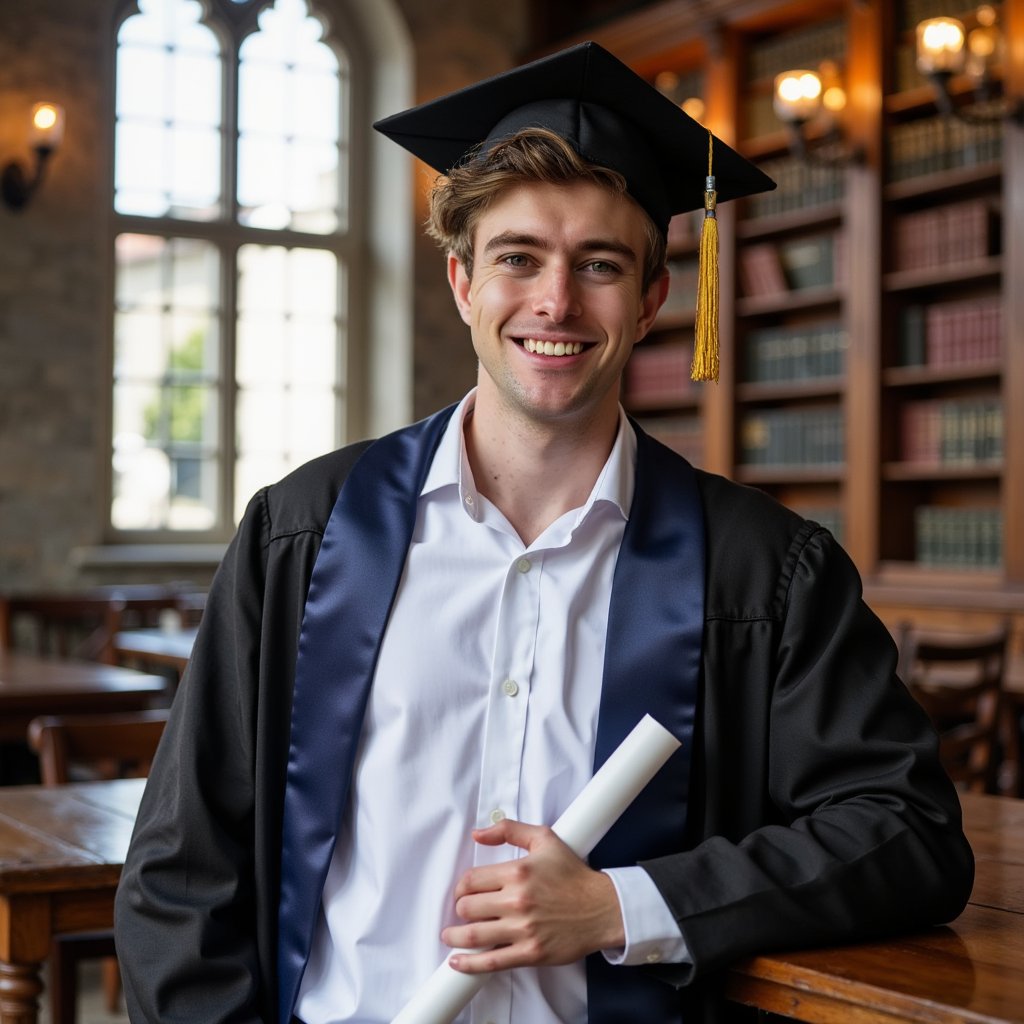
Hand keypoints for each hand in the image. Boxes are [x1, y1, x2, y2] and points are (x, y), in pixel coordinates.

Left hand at [441, 818, 624, 973]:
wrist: (602, 908)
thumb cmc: (573, 875)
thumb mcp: (544, 839)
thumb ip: (509, 830)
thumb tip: (479, 834)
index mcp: (518, 873)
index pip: (471, 880)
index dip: (461, 886)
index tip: (463, 892)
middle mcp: (517, 901)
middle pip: (468, 908)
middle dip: (460, 909)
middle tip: (462, 911)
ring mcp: (523, 930)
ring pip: (474, 935)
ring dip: (455, 937)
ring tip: (449, 936)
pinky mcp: (530, 953)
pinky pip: (492, 962)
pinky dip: (470, 964)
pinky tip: (458, 962)